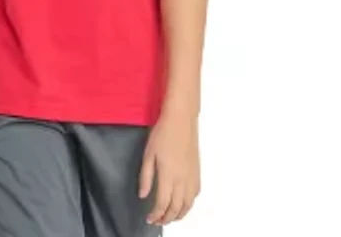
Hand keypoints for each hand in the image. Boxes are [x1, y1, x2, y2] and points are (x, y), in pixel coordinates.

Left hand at [138, 111, 199, 225]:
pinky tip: (183, 202)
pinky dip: (189, 204)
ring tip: (170, 217)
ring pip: (188, 204)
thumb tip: (143, 195)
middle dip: (167, 218)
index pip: (163, 204)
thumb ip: (145, 177)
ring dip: (179, 214)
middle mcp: (182, 179)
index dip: (156, 215)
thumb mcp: (148, 154)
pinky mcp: (197, 171)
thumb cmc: (162, 133)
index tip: (149, 219)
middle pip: (176, 208)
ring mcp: (192, 176)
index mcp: (168, 176)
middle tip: (158, 221)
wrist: (180, 120)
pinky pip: (196, 194)